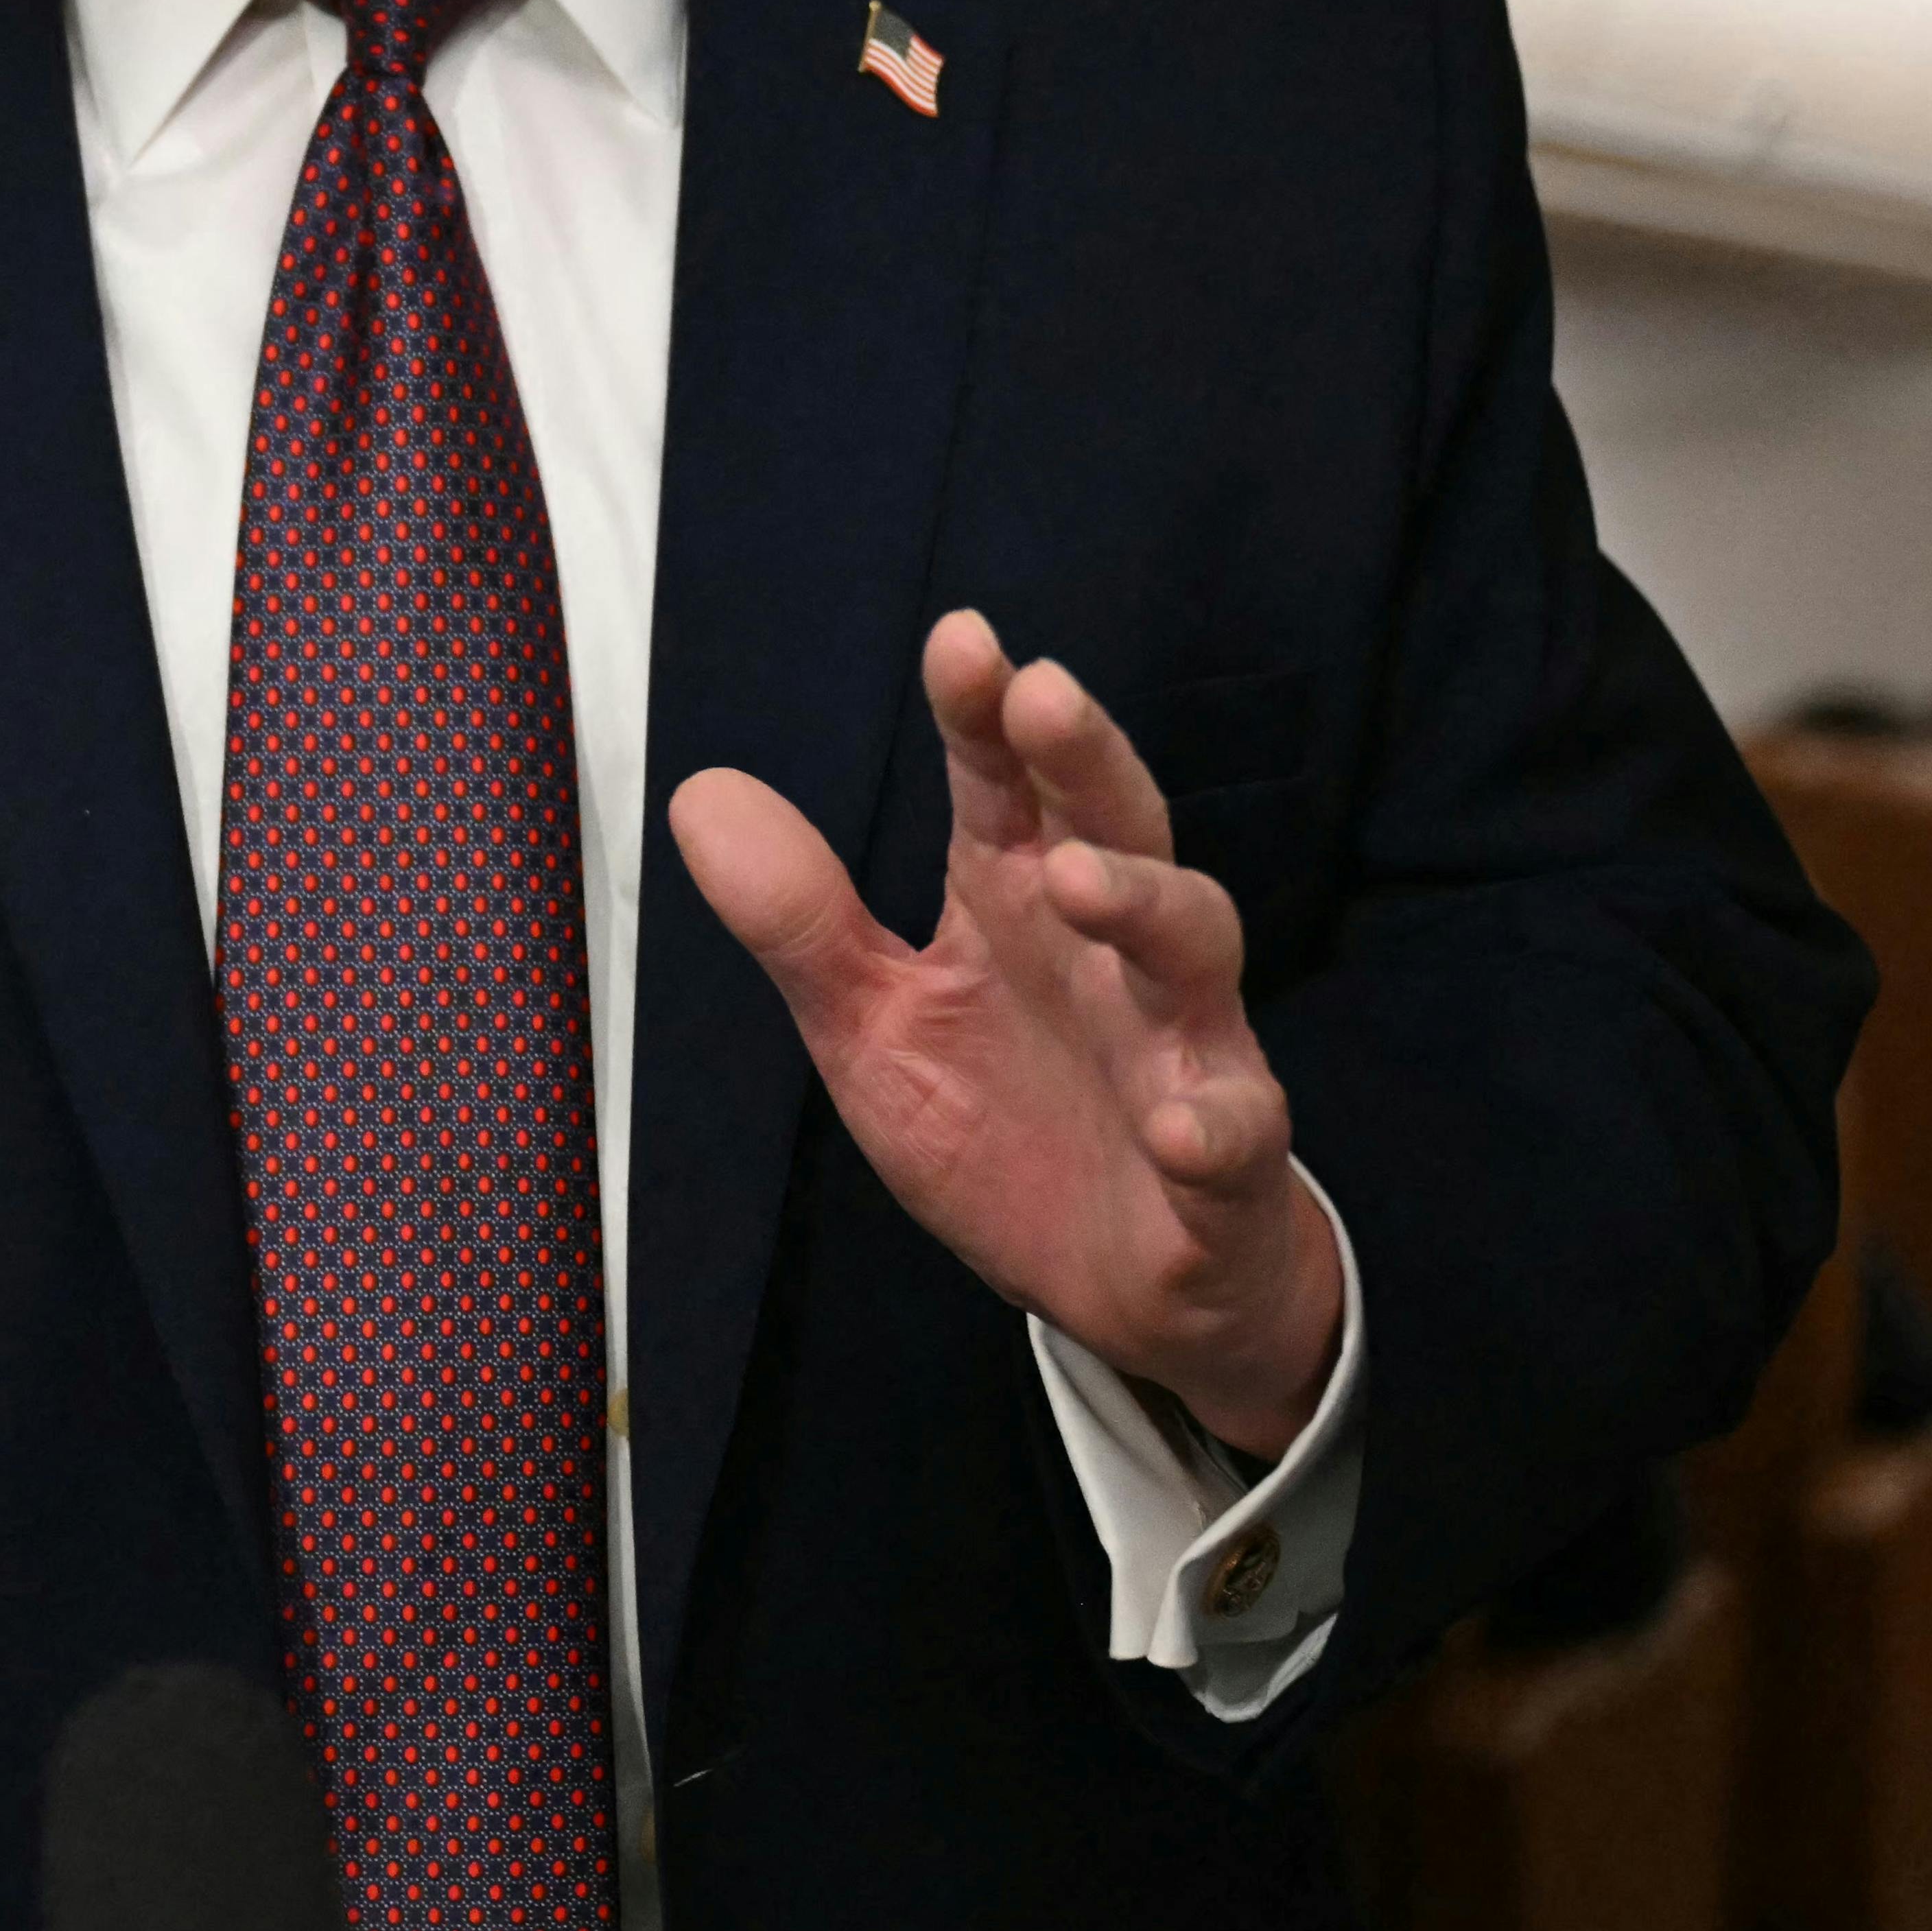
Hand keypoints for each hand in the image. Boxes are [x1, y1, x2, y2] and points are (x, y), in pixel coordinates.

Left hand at [666, 611, 1343, 1455]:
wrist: (1124, 1290)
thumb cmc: (1006, 1128)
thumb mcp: (874, 1027)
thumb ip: (801, 919)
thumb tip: (700, 793)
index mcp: (1017, 908)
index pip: (1005, 788)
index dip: (985, 716)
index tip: (959, 639)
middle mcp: (1112, 956)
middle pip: (1118, 829)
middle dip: (1084, 761)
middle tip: (1041, 694)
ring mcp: (1183, 1050)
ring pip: (1192, 952)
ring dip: (1145, 904)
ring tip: (1073, 876)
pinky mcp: (1226, 1163)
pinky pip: (1231, 1133)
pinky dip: (1210, 1125)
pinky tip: (1177, 1124)